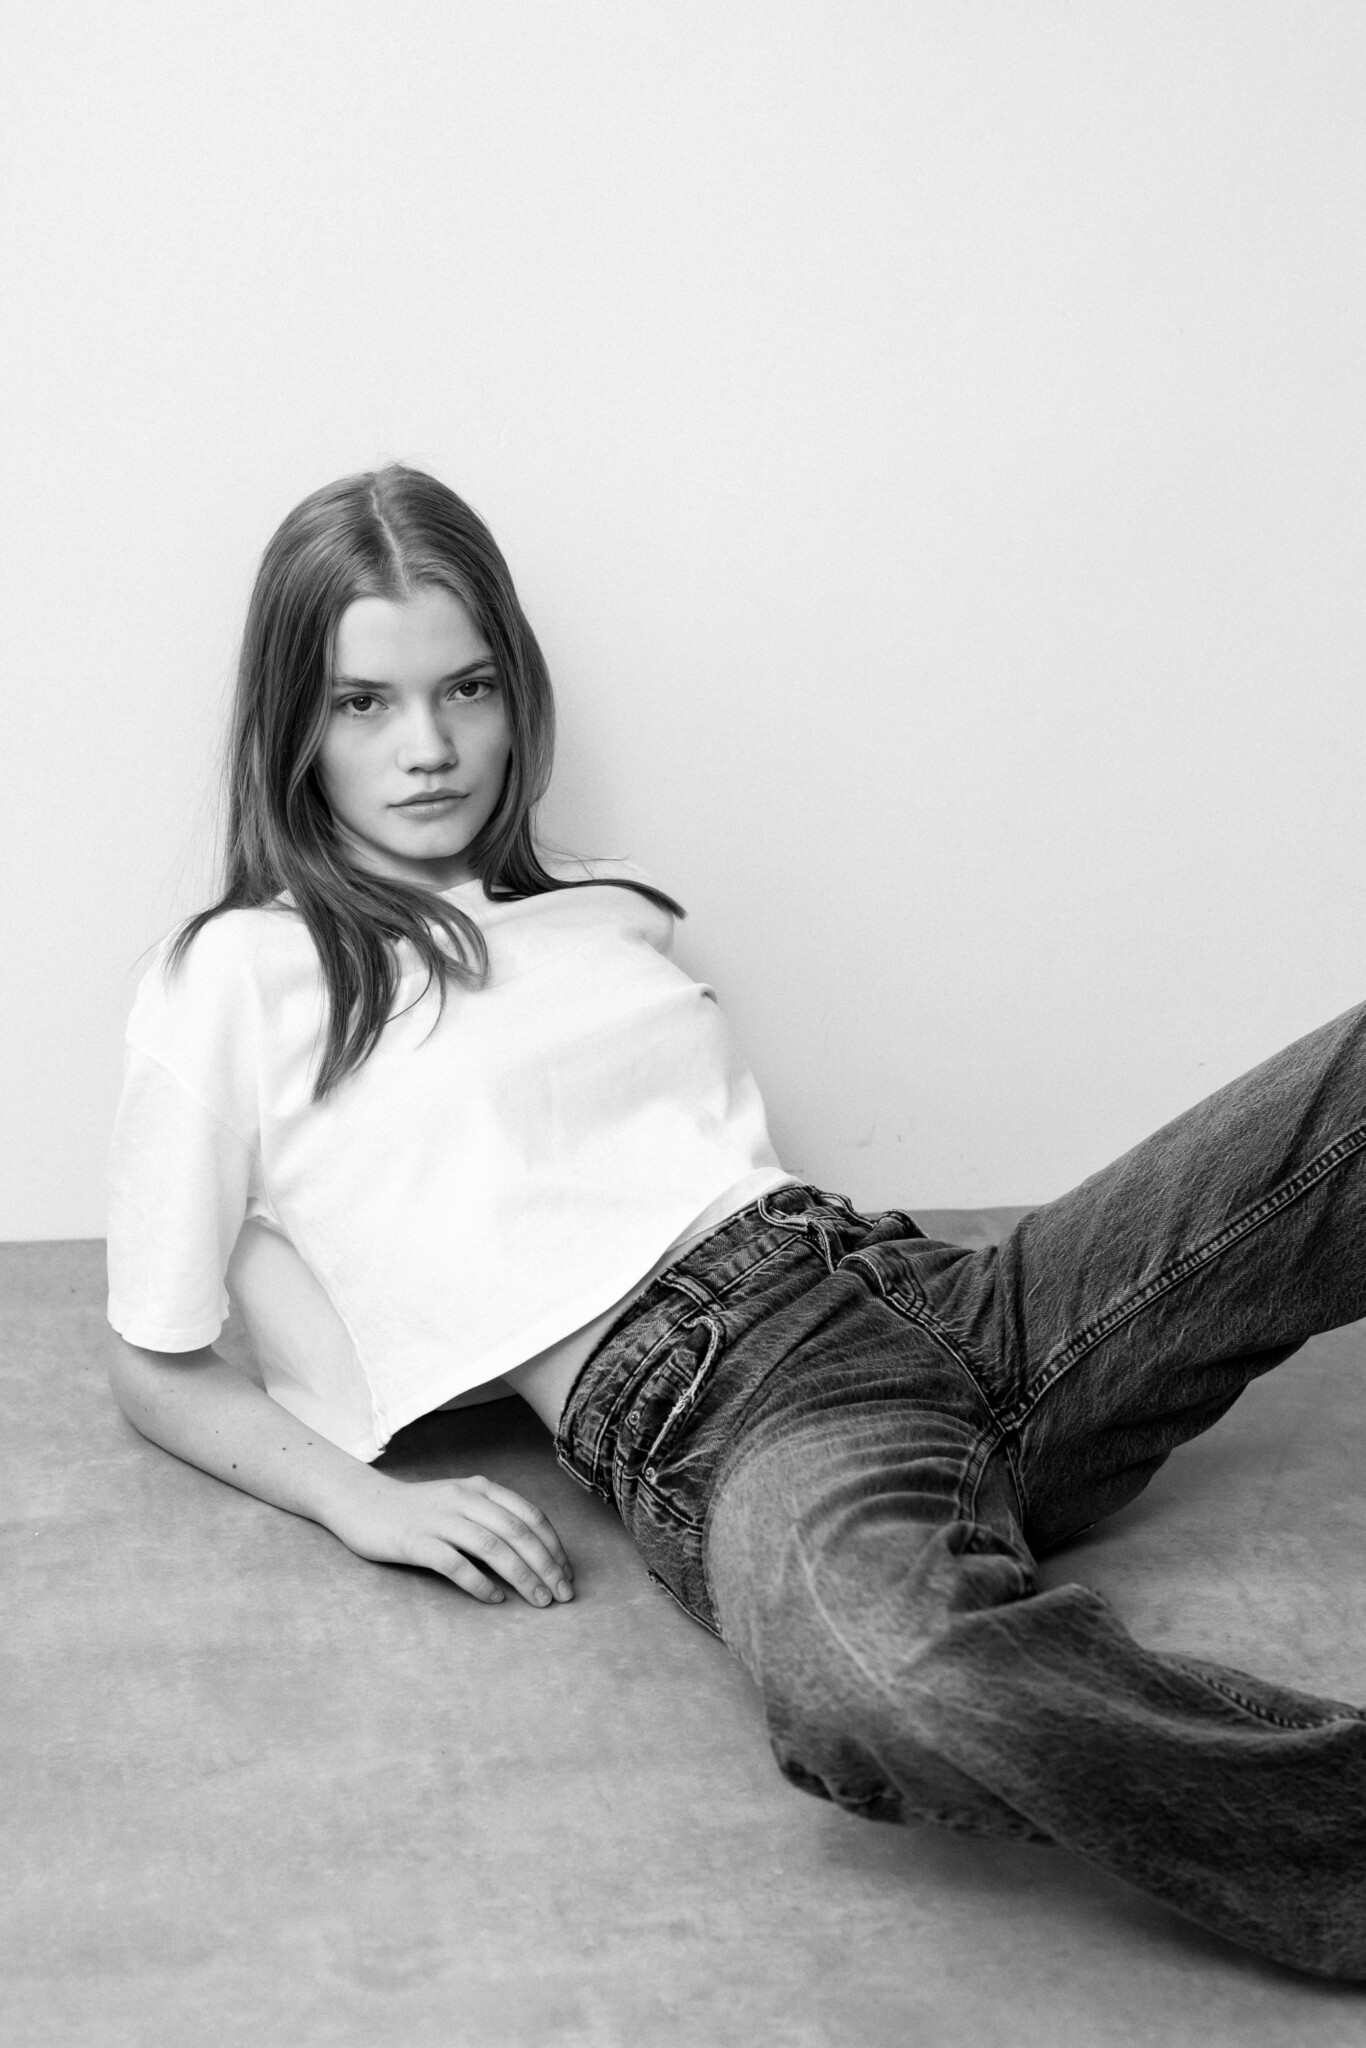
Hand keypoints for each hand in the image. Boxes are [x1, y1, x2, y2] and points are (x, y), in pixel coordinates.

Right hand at [331, 1470, 574, 1607]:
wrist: (362, 1502)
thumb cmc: (419, 1509)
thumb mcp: (461, 1500)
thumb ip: (493, 1516)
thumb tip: (535, 1552)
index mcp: (480, 1488)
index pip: (530, 1516)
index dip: (554, 1547)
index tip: (568, 1575)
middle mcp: (465, 1500)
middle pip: (518, 1533)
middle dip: (546, 1566)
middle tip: (563, 1595)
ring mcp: (440, 1520)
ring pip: (493, 1548)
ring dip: (522, 1577)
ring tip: (539, 1601)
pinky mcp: (415, 1541)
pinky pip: (455, 1564)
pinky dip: (480, 1583)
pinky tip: (494, 1599)